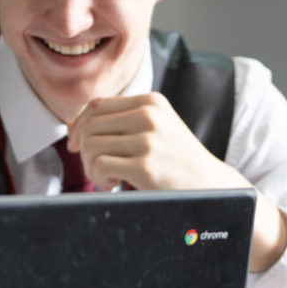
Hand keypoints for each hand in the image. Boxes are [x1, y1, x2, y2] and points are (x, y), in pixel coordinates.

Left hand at [65, 93, 242, 192]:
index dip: (78, 126)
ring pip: (91, 146)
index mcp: (150, 101)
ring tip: (108, 178)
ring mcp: (148, 140)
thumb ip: (121, 122)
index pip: (96, 105)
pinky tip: (115, 185)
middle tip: (97, 169)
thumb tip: (73, 128)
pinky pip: (99, 166)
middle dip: (83, 150)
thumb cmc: (177, 160)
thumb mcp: (156, 128)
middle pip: (90, 126)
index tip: (75, 145)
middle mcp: (149, 115)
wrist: (213, 186)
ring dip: (91, 167)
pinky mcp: (145, 165)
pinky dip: (99, 179)